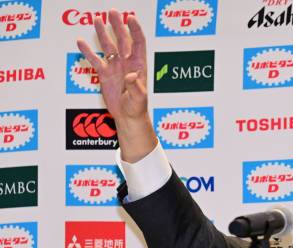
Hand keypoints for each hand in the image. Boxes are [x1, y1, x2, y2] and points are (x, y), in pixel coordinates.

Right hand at [76, 9, 156, 162]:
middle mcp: (127, 62)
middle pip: (122, 40)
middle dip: (117, 25)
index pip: (138, 43)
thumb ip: (136, 87)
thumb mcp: (139, 98)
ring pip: (108, 46)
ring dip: (102, 33)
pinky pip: (94, 60)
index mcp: (139, 65)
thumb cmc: (137, 108)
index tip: (130, 18)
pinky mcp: (104, 74)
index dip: (135, 30)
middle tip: (112, 12)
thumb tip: (131, 75)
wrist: (127, 117)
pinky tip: (80, 41)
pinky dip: (87, 51)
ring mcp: (115, 67)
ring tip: (96, 19)